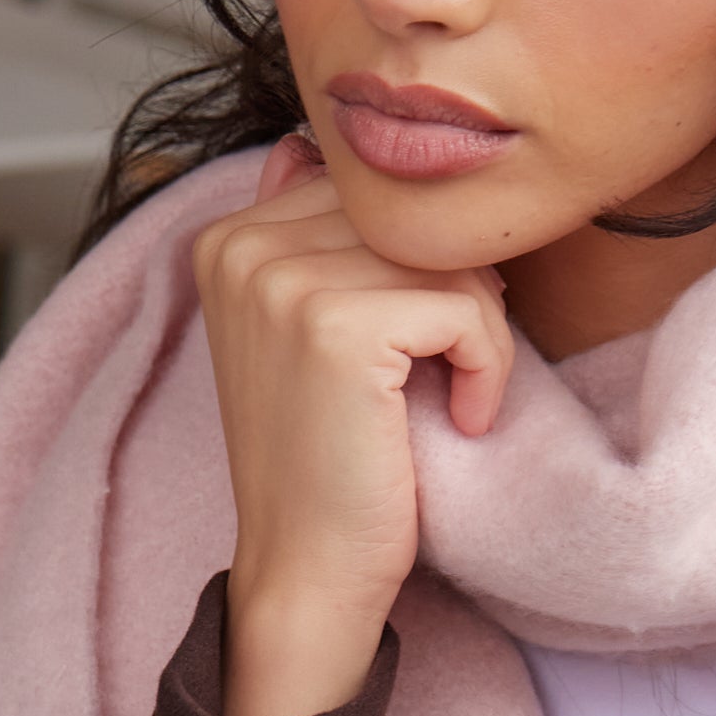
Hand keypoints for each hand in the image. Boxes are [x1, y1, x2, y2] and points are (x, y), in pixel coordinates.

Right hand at [194, 145, 513, 715]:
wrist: (307, 569)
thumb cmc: (327, 460)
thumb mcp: (308, 333)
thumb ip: (314, 237)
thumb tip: (309, 146)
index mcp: (229, 234)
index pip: (373, 196)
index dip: (421, 268)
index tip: (413, 349)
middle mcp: (243, 244)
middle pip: (414, 218)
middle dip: (457, 292)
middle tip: (448, 371)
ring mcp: (282, 280)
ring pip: (449, 259)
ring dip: (479, 334)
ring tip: (453, 397)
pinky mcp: (336, 325)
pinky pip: (465, 306)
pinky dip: (487, 367)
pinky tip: (462, 416)